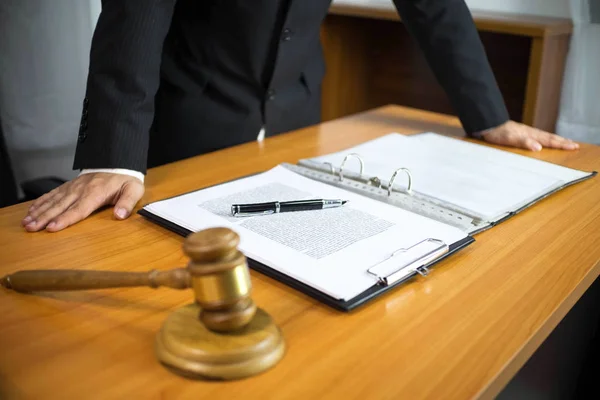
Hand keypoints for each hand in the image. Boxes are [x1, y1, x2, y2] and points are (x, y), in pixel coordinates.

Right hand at [21, 173, 144, 231]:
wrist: (119, 163)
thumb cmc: (125, 180)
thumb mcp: (133, 190)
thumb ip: (127, 203)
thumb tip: (120, 215)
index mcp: (96, 193)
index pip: (78, 209)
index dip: (65, 219)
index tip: (52, 227)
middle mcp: (81, 190)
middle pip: (60, 206)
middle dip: (44, 218)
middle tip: (31, 228)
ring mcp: (73, 187)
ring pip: (53, 201)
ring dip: (38, 212)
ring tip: (26, 222)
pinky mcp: (69, 186)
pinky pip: (52, 194)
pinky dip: (41, 202)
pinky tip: (31, 211)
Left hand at [480, 120, 578, 150]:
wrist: (488, 123)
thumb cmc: (497, 132)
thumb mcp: (510, 138)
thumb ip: (524, 142)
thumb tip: (539, 147)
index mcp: (530, 134)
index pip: (549, 140)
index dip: (561, 144)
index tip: (573, 147)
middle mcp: (530, 132)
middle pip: (549, 137)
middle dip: (562, 141)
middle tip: (575, 145)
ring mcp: (525, 132)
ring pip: (544, 135)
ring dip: (556, 139)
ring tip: (564, 141)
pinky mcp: (520, 132)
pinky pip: (537, 136)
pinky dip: (545, 138)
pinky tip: (543, 140)